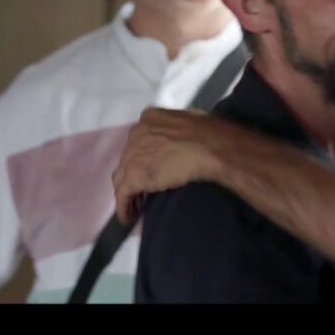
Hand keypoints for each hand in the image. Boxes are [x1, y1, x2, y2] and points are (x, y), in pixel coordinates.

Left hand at [112, 108, 229, 222]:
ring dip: (128, 192)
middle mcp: (137, 133)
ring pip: (122, 177)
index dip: (144, 155)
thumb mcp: (192, 123)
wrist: (212, 148)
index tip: (152, 166)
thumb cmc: (211, 134)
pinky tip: (129, 217)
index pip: (140, 139)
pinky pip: (123, 194)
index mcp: (151, 117)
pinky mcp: (134, 176)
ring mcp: (132, 154)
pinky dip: (124, 207)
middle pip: (128, 158)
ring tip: (136, 206)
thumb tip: (183, 143)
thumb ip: (179, 132)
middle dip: (135, 173)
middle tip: (144, 188)